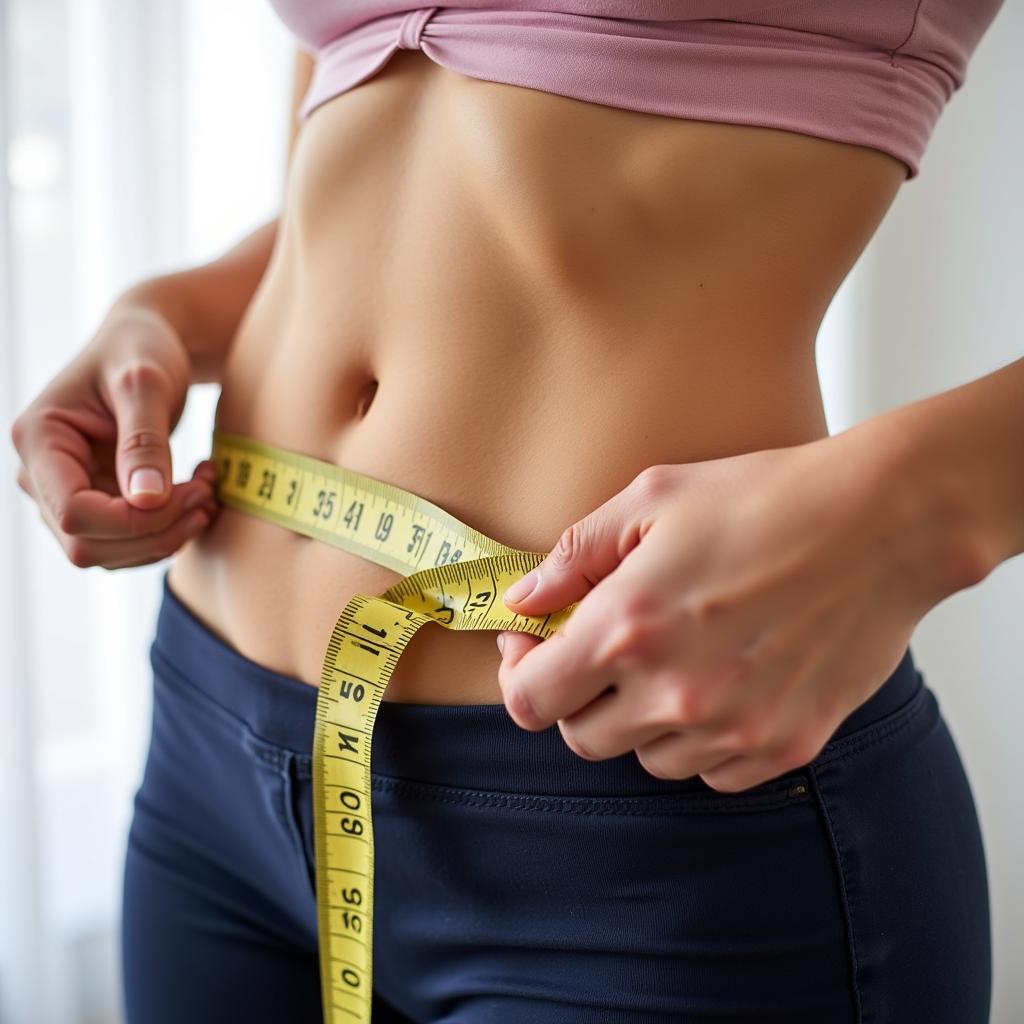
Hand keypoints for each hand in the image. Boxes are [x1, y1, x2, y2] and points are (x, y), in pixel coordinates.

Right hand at [9, 303, 220, 568]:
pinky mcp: (96, 505)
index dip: (133, 520)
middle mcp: (40, 474)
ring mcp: (66, 494)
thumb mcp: (147, 383)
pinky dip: (167, 532)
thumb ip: (145, 440)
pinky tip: (197, 496)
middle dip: (156, 531)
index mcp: (40, 440)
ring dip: (167, 535)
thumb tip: (146, 500)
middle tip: (207, 493)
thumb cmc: (141, 350)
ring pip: (108, 555)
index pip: (73, 512)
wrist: (145, 345)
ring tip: (207, 491)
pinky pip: (127, 545)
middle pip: (87, 545)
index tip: (189, 492)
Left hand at [495, 433, 934, 792]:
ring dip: (639, 719)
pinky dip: (700, 741)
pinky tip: (718, 687)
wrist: (882, 522)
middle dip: (576, 695)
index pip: (530, 699)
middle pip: (581, 737)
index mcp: (626, 629)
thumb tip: (523, 599)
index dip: (519, 673)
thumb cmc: (765, 497)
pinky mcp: (783, 745)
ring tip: (669, 662)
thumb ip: (574, 556)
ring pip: (647, 759)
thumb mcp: (652, 499)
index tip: (532, 643)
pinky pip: (711, 773)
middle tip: (599, 651)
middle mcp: (673, 693)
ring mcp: (732, 729)